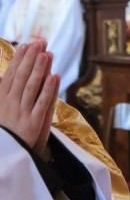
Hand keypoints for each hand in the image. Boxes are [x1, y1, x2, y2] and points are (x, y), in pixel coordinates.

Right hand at [0, 42, 60, 157]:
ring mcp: (21, 112)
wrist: (6, 156)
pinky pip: (42, 103)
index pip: (11, 74)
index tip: (27, 45)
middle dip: (31, 59)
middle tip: (40, 42)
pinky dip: (48, 89)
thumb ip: (1, 92)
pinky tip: (54, 76)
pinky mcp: (33, 123)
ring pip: (31, 86)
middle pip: (21, 77)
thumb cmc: (4, 132)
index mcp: (0, 99)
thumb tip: (2, 76)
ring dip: (39, 69)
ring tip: (46, 53)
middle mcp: (9, 104)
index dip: (19, 59)